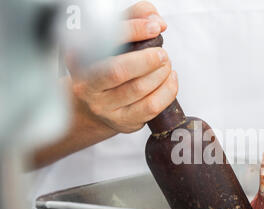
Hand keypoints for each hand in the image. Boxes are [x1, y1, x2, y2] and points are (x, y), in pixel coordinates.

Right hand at [68, 1, 177, 132]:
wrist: (94, 105)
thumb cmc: (106, 65)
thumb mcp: (113, 37)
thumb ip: (132, 18)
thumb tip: (156, 19)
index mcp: (79, 59)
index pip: (105, 42)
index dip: (133, 30)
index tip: (154, 27)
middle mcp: (87, 85)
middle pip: (119, 71)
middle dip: (148, 59)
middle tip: (162, 53)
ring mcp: (105, 107)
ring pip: (139, 90)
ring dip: (161, 74)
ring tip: (166, 64)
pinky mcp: (124, 121)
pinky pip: (151, 107)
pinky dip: (168, 90)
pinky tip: (170, 78)